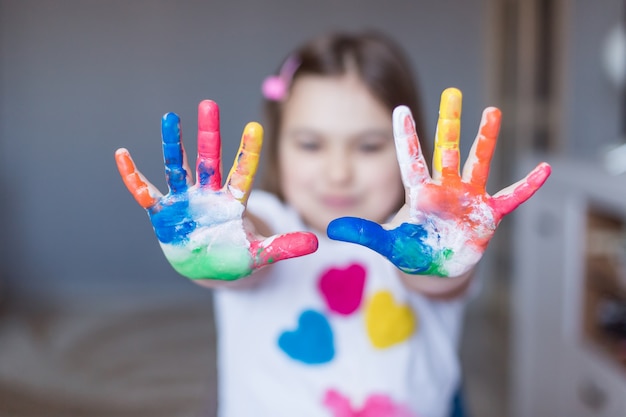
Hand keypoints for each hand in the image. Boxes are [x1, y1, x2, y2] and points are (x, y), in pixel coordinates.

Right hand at [115, 100, 317, 280]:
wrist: (209, 267)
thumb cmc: (236, 258)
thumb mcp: (261, 255)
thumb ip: (284, 247)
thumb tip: (317, 244)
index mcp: (232, 203)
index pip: (242, 174)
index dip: (247, 152)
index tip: (255, 127)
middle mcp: (208, 195)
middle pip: (209, 160)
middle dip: (208, 134)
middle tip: (209, 104)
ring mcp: (184, 201)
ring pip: (178, 168)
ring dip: (173, 145)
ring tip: (169, 117)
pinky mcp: (164, 213)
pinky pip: (146, 192)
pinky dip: (133, 177)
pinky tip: (122, 155)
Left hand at [327, 88, 550, 276]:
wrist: (437, 266)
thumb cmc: (412, 251)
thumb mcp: (388, 244)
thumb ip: (365, 233)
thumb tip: (333, 226)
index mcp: (420, 193)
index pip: (411, 160)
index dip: (406, 137)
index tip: (400, 109)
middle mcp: (445, 188)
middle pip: (446, 150)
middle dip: (449, 122)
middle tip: (452, 92)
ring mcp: (469, 198)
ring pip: (478, 162)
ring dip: (485, 139)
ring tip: (492, 111)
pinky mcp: (488, 214)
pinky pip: (511, 197)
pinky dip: (527, 186)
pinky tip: (545, 169)